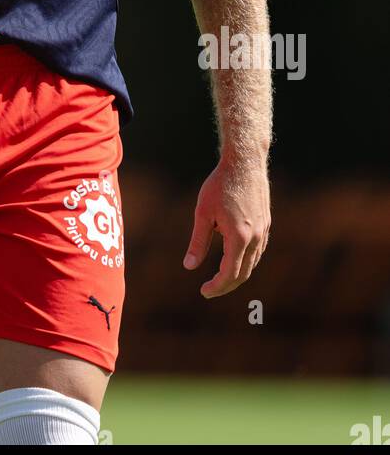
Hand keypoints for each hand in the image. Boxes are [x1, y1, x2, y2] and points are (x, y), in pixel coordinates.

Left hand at [183, 159, 270, 297]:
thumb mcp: (203, 213)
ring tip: (220, 277)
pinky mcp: (266, 223)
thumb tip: (189, 266)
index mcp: (239, 236)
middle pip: (243, 273)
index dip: (217, 286)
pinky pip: (258, 251)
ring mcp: (264, 230)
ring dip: (237, 274)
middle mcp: (256, 237)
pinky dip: (247, 261)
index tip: (204, 291)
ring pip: (253, 263)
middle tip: (209, 289)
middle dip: (226, 285)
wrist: (244, 162)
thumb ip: (198, 242)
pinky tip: (235, 259)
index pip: (230, 273)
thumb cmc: (220, 184)